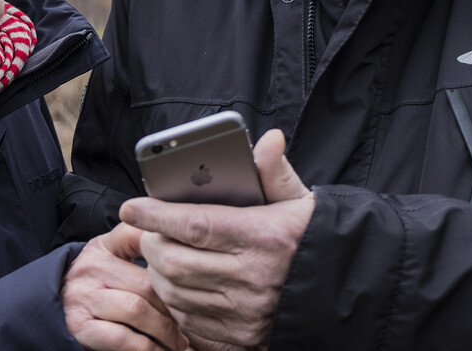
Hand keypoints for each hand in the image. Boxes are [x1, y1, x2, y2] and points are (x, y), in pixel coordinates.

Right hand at [63, 222, 187, 350]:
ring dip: (165, 331)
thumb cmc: (95, 284)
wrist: (51, 310)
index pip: (138, 238)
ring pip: (137, 310)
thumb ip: (137, 244)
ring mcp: (84, 298)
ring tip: (180, 341)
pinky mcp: (81, 328)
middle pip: (147, 283)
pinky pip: (122, 338)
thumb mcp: (110, 257)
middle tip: (194, 320)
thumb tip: (180, 244)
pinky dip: (146, 347)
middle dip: (175, 306)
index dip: (169, 253)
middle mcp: (90, 269)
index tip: (195, 273)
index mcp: (102, 247)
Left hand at [119, 129, 313, 348]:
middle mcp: (251, 278)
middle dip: (152, 244)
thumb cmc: (312, 241)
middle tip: (149, 230)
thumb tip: (268, 140)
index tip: (132, 207)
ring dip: (159, 272)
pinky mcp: (239, 336)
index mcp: (263, 238)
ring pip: (175, 293)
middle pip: (176, 262)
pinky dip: (175, 300)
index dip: (157, 215)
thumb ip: (275, 171)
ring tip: (162, 253)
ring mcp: (243, 312)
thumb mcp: (300, 202)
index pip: (196, 224)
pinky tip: (180, 283)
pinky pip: (188, 320)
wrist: (340, 292)